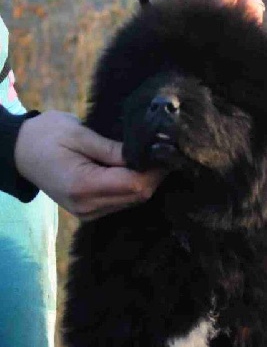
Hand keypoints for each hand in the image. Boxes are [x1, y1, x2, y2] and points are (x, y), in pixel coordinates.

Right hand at [14, 111, 166, 220]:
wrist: (20, 152)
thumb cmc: (46, 135)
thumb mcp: (79, 134)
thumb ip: (113, 148)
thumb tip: (146, 153)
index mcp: (83, 186)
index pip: (134, 184)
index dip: (155, 170)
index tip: (167, 151)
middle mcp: (88, 206)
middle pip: (137, 196)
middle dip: (154, 176)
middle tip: (164, 152)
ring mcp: (89, 213)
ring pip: (133, 201)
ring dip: (145, 182)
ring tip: (152, 158)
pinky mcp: (90, 212)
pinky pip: (122, 202)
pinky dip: (132, 187)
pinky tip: (136, 169)